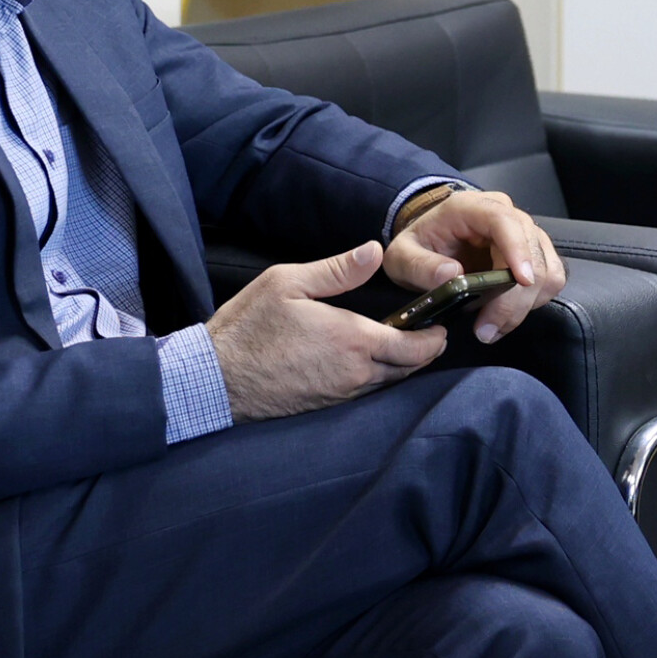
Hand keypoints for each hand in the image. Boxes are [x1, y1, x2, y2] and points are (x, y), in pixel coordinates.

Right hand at [215, 240, 443, 419]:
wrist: (215, 379)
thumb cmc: (248, 327)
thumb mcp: (288, 282)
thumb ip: (338, 270)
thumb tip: (375, 252)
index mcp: (353, 339)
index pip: (414, 345)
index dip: (433, 337)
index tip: (441, 325)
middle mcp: (355, 373)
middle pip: (408, 368)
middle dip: (425, 352)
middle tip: (430, 336)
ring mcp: (341, 394)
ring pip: (388, 383)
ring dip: (402, 366)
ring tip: (405, 346)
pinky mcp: (326, 406)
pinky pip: (365, 393)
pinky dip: (378, 378)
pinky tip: (370, 363)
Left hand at [383, 183, 564, 344]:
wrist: (431, 240)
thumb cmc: (419, 245)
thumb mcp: (403, 256)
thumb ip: (421, 266)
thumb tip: (451, 275)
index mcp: (473, 208)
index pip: (505, 222)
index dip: (517, 250)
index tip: (521, 281)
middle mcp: (506, 214)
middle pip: (531, 253)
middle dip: (514, 298)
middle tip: (486, 330)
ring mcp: (524, 233)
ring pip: (546, 270)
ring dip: (525, 304)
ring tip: (493, 326)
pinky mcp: (534, 253)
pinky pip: (551, 278)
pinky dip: (534, 302)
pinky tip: (507, 316)